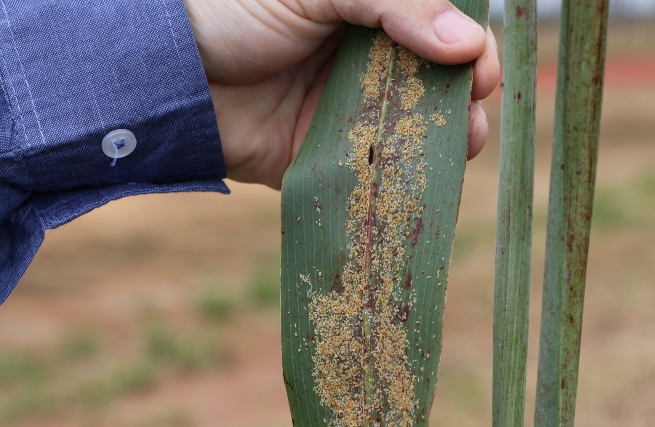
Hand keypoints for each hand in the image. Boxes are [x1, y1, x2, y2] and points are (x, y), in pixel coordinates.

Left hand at [184, 0, 500, 188]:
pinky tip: (425, 181)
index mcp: (370, 16)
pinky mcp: (330, 158)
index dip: (470, 47)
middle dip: (465, 99)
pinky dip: (405, 178)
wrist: (175, 78)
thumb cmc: (237, 12)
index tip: (479, 67)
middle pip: (437, 83)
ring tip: (460, 144)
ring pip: (416, 130)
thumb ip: (396, 2)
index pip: (440, 29)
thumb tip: (466, 43)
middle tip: (472, 110)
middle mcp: (367, 64)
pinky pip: (377, 170)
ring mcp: (351, 114)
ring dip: (446, 140)